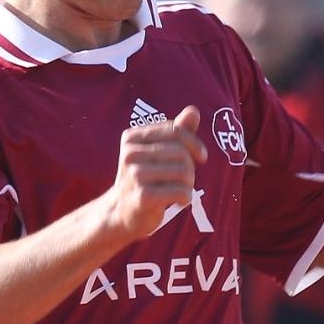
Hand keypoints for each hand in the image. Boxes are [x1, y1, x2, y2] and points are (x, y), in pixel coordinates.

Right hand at [104, 104, 206, 240]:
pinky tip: (177, 202)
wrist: (122, 212)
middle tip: (184, 180)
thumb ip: (176, 132)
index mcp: (132, 137)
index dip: (194, 143)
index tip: (202, 157)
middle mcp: (130, 154)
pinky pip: (181, 192)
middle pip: (180, 152)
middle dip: (189, 167)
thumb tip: (193, 110)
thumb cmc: (145, 178)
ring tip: (179, 190)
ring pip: (183, 172)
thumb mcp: (157, 152)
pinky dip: (185, 198)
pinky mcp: (143, 197)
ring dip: (189, 184)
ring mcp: (135, 175)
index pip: (175, 131)